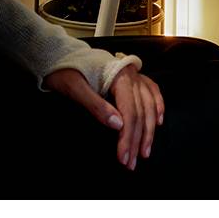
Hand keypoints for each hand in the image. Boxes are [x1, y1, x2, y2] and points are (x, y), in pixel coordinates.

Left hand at [43, 65, 163, 170]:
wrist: (59, 55)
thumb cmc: (65, 70)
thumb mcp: (75, 89)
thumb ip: (97, 106)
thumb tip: (118, 125)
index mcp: (119, 75)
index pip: (129, 112)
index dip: (128, 137)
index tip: (123, 157)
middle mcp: (130, 74)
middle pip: (140, 111)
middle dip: (138, 139)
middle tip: (132, 162)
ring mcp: (132, 74)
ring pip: (148, 104)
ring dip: (148, 129)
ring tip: (145, 150)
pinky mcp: (129, 77)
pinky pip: (150, 90)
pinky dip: (156, 105)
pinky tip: (158, 119)